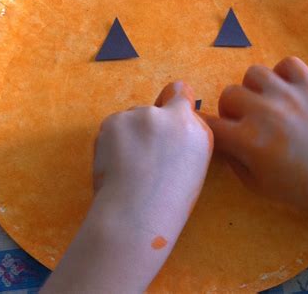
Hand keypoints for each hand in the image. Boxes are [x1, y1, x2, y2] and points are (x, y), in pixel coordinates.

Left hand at [94, 81, 212, 237]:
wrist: (133, 215)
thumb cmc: (168, 203)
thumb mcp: (193, 167)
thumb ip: (183, 139)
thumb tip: (168, 127)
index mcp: (194, 128)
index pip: (181, 91)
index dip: (173, 101)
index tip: (166, 114)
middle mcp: (168, 115)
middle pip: (153, 110)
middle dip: (149, 126)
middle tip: (143, 157)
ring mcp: (139, 115)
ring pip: (131, 119)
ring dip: (130, 133)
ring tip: (127, 165)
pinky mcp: (114, 120)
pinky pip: (114, 126)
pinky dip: (113, 141)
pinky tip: (115, 163)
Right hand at [205, 57, 307, 217]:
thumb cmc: (296, 188)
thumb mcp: (254, 184)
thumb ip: (232, 159)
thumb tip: (221, 138)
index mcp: (248, 139)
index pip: (211, 124)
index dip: (208, 127)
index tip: (214, 128)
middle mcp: (264, 112)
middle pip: (228, 94)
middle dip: (232, 110)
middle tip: (247, 123)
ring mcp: (288, 95)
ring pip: (253, 73)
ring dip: (254, 89)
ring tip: (267, 103)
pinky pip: (288, 63)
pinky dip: (284, 74)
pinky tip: (288, 92)